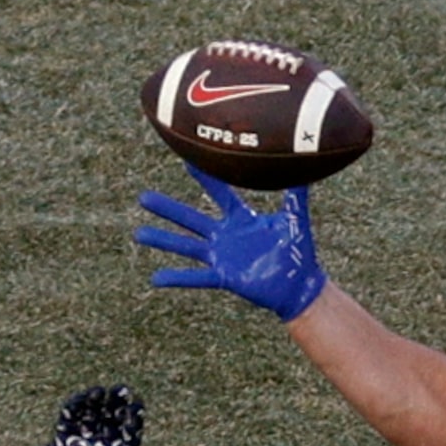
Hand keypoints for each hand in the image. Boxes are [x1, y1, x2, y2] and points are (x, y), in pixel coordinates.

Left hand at [28, 384, 148, 445]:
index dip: (80, 403)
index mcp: (67, 442)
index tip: (87, 395)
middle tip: (107, 389)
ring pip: (114, 421)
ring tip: (123, 390)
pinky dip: (135, 421)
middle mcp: (89, 442)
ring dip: (118, 405)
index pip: (73, 415)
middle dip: (101, 400)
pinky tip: (137, 406)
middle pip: (95, 414)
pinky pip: (131, 437)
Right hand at [135, 167, 325, 320]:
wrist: (300, 285)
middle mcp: (226, 236)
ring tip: (139, 234)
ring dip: (163, 240)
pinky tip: (156, 279)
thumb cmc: (297, 252)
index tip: (187, 160)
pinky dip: (177, 278)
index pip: (219, 194)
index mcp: (241, 220)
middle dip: (168, 208)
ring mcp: (222, 257)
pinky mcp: (225, 277)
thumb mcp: (294, 218)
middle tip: (143, 197)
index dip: (205, 178)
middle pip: (191, 218)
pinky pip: (197, 277)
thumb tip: (306, 162)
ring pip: (187, 246)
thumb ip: (296, 193)